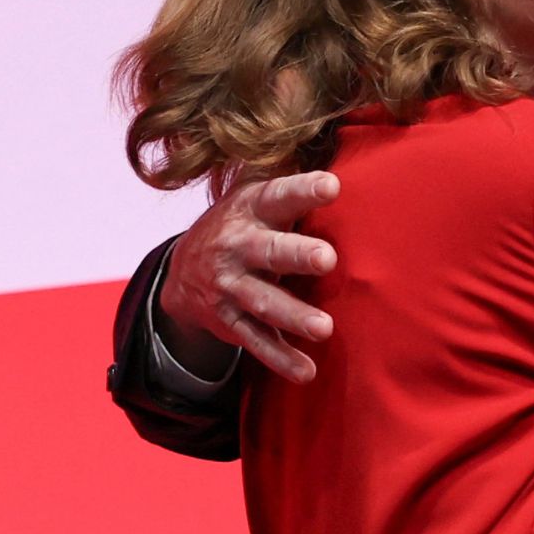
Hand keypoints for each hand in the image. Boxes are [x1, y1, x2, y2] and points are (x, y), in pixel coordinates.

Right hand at [156, 171, 340, 383]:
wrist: (183, 269)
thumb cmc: (245, 224)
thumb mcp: (257, 197)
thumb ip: (293, 188)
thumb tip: (351, 161)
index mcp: (250, 209)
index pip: (278, 196)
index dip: (304, 190)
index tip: (333, 186)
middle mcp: (237, 246)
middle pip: (268, 250)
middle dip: (296, 254)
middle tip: (327, 258)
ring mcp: (230, 286)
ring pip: (263, 302)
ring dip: (293, 315)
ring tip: (324, 328)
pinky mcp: (229, 320)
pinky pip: (255, 342)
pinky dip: (280, 358)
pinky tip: (307, 372)